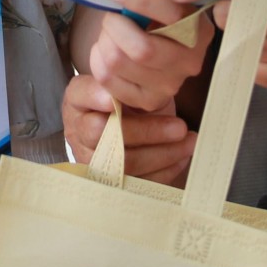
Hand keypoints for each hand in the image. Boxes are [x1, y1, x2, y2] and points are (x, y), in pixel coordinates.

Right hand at [62, 74, 192, 184]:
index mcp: (78, 100)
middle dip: (146, 131)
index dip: (95, 98)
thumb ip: (132, 84)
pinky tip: (183, 156)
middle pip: (103, 133)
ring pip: (124, 163)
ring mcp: (91, 159)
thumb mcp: (125, 85)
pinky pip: (138, 182)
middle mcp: (78, 130)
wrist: (123, 125)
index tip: (114, 99)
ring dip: (162, 154)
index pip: (81, 95)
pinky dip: (165, 170)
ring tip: (189, 142)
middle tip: (179, 127)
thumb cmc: (126, 100)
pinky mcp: (110, 183)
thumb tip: (154, 88)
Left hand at [81, 0, 211, 113]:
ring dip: (103, 42)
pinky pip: (107, 79)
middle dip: (115, 27)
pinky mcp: (149, 100)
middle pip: (141, 49)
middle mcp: (190, 61)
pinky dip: (97, 60)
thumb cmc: (156, 20)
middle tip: (111, 18)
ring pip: (118, 62)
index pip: (171, 13)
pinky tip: (104, 52)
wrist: (160, 59)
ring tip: (108, 34)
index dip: (139, 0)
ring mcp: (171, 84)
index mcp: (200, 29)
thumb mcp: (165, 3)